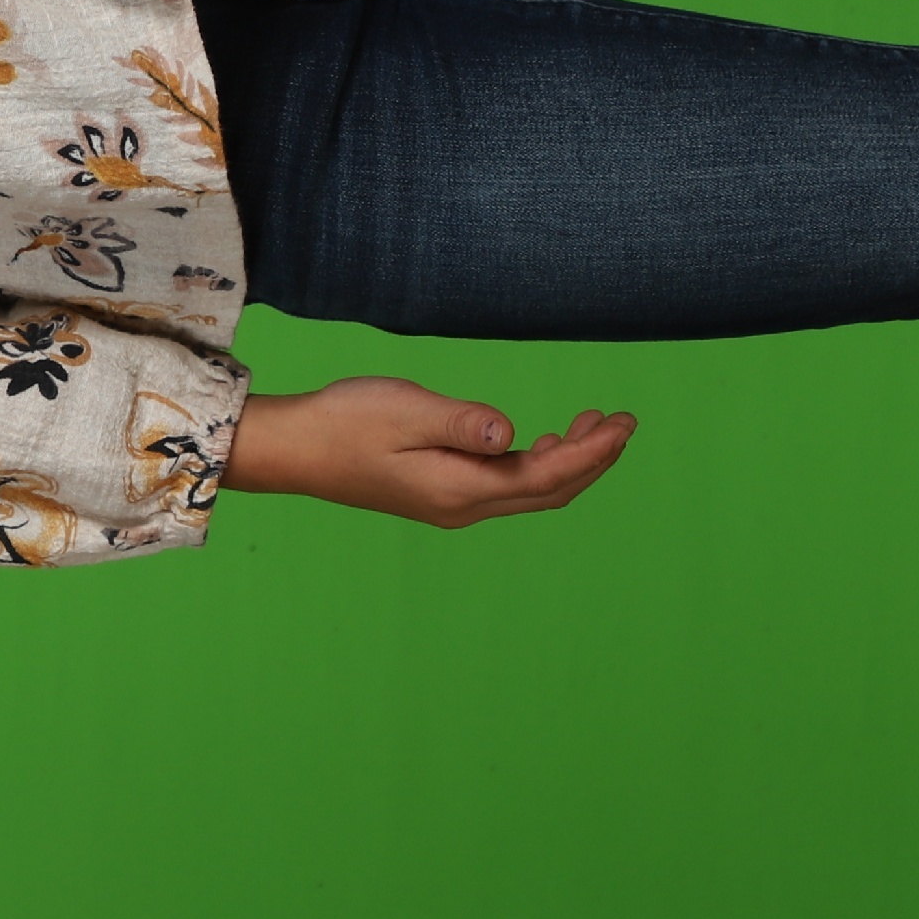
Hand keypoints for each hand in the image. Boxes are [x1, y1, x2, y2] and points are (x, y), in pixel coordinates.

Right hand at [218, 375, 635, 528]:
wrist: (295, 450)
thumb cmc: (344, 423)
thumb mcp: (406, 411)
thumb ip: (462, 423)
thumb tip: (513, 434)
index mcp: (460, 490)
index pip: (547, 476)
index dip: (592, 451)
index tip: (624, 422)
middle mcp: (463, 507)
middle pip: (549, 493)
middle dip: (593, 460)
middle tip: (622, 422)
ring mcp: (451, 505)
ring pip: (530, 493)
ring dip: (567, 463)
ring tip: (593, 424)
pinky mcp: (439, 494)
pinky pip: (506, 488)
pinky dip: (536, 465)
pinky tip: (538, 442)